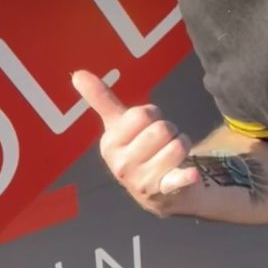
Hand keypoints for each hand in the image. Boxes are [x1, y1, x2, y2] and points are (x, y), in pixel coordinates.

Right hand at [72, 70, 198, 215]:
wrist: (156, 192)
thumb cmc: (137, 149)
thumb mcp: (117, 125)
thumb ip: (100, 99)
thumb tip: (77, 74)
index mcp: (109, 145)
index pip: (142, 114)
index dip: (152, 115)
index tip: (146, 126)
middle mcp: (122, 165)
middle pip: (161, 129)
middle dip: (169, 131)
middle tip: (161, 143)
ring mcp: (141, 181)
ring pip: (177, 146)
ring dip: (182, 145)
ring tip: (171, 155)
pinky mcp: (163, 192)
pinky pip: (178, 179)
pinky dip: (186, 176)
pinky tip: (191, 173)